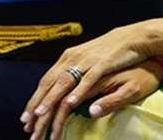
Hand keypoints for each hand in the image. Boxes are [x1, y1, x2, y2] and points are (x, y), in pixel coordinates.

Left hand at [21, 26, 154, 139]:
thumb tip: (61, 88)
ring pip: (64, 84)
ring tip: (41, 116)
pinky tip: (70, 104)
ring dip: (51, 101)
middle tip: (27, 125)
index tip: (26, 118)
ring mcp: (87, 61)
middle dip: (37, 106)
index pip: (46, 82)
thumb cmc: (112, 51)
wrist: (135, 37)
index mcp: (68, 57)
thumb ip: (75, 73)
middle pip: (50, 85)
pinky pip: (87, 80)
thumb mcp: (88, 62)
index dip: (35, 100)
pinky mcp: (102, 63)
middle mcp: (73, 58)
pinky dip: (78, 92)